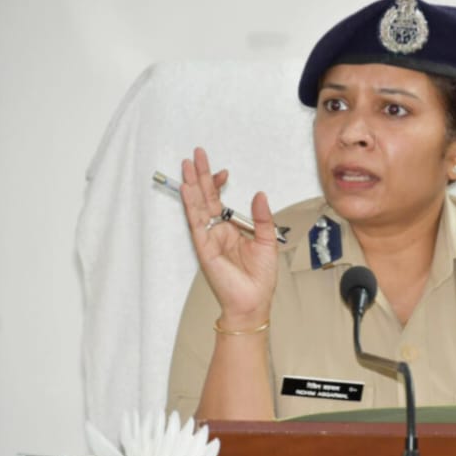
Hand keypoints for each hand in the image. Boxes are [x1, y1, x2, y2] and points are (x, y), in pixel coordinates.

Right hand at [180, 147, 278, 324]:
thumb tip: (259, 195)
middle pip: (205, 198)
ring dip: (192, 185)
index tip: (222, 171)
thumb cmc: (259, 278)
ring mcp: (209, 238)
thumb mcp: (267, 241)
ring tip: (187, 165)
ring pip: (197, 206)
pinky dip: (191, 206)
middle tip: (196, 154)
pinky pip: (196, 223)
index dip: (218, 184)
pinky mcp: (204, 248)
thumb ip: (262, 217)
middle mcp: (217, 231)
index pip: (219, 201)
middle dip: (201, 175)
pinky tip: (188, 190)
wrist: (253, 301)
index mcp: (231, 229)